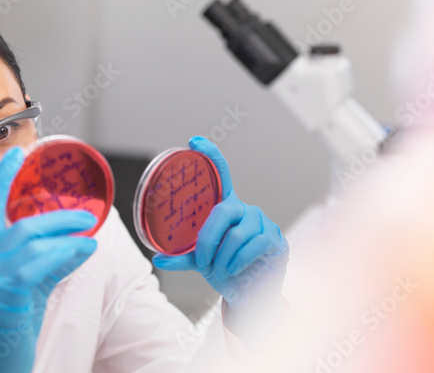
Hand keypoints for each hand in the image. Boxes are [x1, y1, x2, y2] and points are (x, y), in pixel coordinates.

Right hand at [0, 147, 97, 372]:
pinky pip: (39, 262)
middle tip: (88, 217)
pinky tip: (84, 251)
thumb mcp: (34, 282)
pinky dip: (66, 252)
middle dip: (59, 216)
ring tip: (90, 236)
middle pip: (22, 224)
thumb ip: (54, 259)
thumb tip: (83, 241)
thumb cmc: (17, 317)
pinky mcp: (3, 291)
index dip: (3, 179)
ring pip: (31, 240)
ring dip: (68, 234)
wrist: (1, 359)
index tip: (17, 154)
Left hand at [153, 137, 288, 334]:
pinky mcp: (276, 238)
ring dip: (222, 258)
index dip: (211, 156)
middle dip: (208, 238)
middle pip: (223, 210)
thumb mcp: (201, 260)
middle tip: (202, 259)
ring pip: (237, 234)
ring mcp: (262, 221)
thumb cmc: (226, 267)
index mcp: (226, 207)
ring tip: (220, 270)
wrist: (249, 292)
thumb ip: (182, 257)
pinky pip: (254, 246)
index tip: (194, 142)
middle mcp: (244, 209)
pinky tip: (234, 271)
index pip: (221, 175)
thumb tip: (158, 258)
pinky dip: (237, 262)